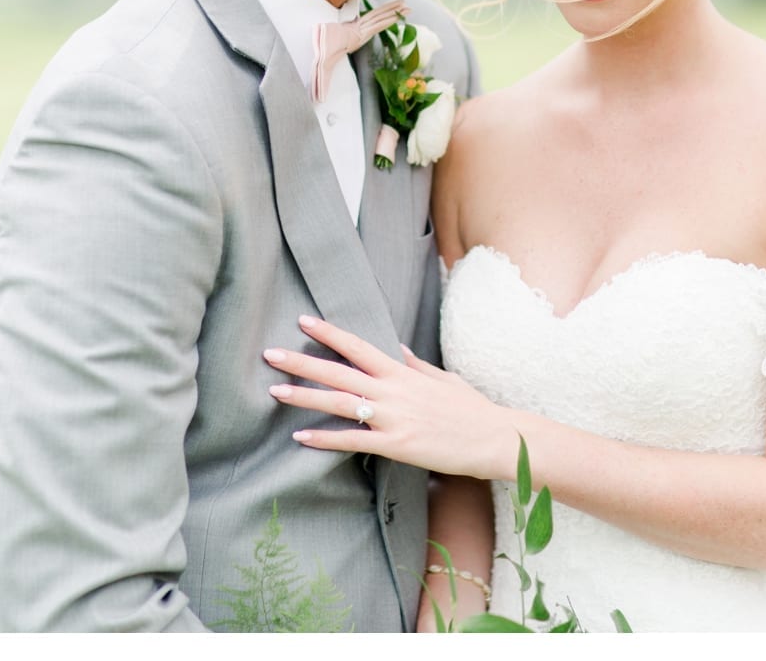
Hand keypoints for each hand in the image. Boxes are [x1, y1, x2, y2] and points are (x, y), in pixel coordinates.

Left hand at [264, 316, 514, 479]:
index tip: (304, 320)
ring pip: (339, 403)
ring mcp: (393, 417)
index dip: (329, 333)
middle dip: (302, 361)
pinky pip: (352, 441)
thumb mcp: (444, 379)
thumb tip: (395, 347)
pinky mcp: (396, 445)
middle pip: (339, 371)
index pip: (359, 346)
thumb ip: (415, 365)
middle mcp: (393, 390)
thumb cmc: (472, 409)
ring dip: (304, 396)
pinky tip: (300, 437)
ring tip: (274, 391)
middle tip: (270, 353)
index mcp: (403, 372)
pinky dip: (324, 439)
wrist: (495, 437)